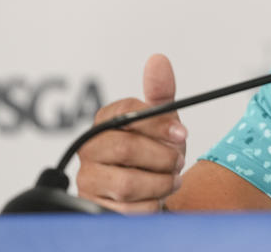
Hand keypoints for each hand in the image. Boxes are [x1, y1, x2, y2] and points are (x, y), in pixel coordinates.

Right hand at [76, 54, 186, 212]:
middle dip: (161, 157)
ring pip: (127, 183)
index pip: (129, 112)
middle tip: (178, 161)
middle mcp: (90, 147)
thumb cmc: (154, 148)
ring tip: (170, 179)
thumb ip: (161, 91)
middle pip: (125, 149)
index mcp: (106, 120)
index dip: (159, 124)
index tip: (182, 133)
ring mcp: (88, 178)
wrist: (151, 188)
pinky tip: (155, 197)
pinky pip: (127, 210)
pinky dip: (151, 205)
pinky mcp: (93, 207)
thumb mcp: (163, 119)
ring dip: (160, 183)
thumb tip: (158, 59)